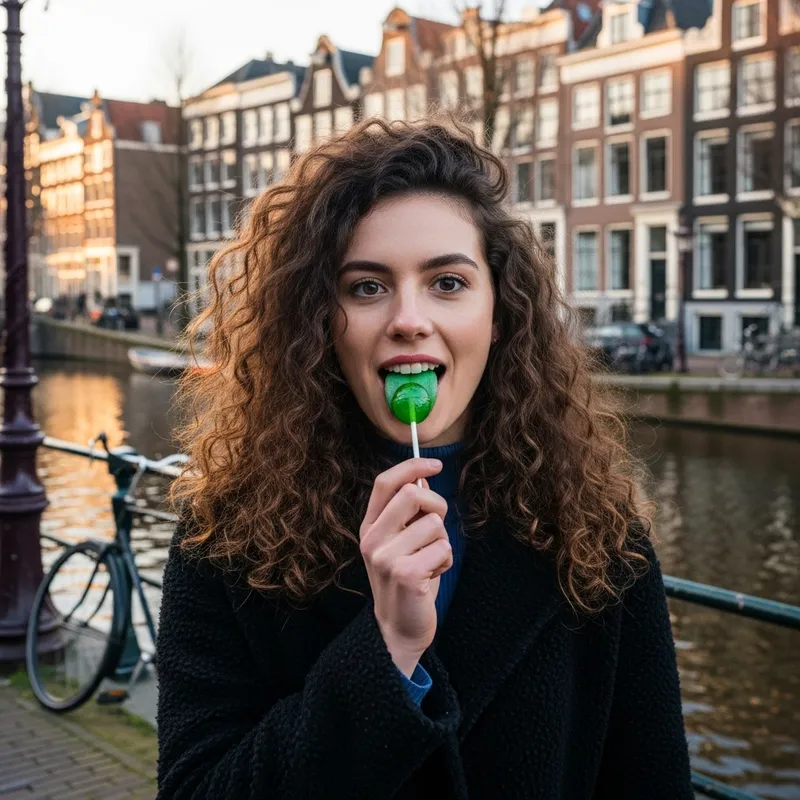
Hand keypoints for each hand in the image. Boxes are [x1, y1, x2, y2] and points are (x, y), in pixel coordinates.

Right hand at [359, 458, 452, 677]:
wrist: (398, 628)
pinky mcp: (405, 573)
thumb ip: (409, 512)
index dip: (412, 466)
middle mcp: (371, 539)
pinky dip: (445, 561)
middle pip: (413, 494)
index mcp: (369, 526)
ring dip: (443, 542)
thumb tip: (424, 478)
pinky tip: (431, 575)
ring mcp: (385, 556)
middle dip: (437, 505)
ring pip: (434, 524)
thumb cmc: (407, 579)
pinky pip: (443, 548)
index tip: (436, 464)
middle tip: (436, 529)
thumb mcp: (402, 542)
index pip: (386, 482)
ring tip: (430, 561)